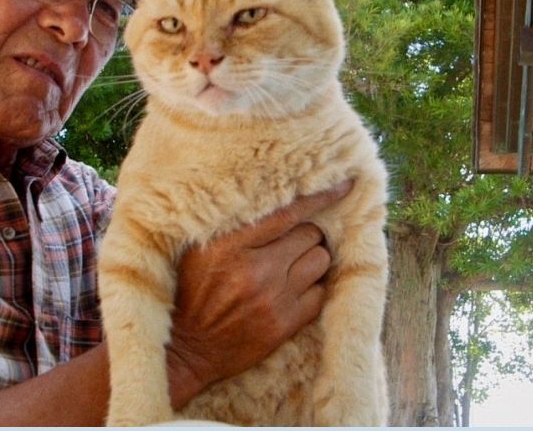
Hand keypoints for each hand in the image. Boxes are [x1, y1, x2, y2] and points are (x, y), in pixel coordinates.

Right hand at [165, 181, 351, 406]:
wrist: (187, 349)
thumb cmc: (192, 293)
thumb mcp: (198, 251)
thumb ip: (232, 226)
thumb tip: (271, 198)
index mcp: (229, 246)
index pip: (286, 213)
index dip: (320, 197)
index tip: (345, 184)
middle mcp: (255, 269)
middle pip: (309, 234)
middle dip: (305, 235)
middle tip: (292, 242)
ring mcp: (272, 298)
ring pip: (320, 261)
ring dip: (312, 259)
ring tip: (295, 264)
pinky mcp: (284, 324)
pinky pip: (320, 294)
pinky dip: (313, 287)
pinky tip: (297, 289)